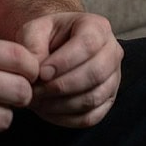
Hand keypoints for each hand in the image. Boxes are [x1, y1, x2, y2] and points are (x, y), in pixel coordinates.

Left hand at [18, 12, 121, 127]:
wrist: (53, 49)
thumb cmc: (44, 38)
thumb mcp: (33, 31)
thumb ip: (32, 46)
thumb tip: (36, 73)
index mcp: (97, 27)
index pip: (88, 44)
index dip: (64, 62)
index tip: (41, 73)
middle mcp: (112, 51)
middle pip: (95, 73)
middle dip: (61, 86)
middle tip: (35, 91)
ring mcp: (113, 78)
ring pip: (94, 97)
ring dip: (61, 104)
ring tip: (37, 101)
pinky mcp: (107, 100)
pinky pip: (91, 116)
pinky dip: (67, 118)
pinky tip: (46, 111)